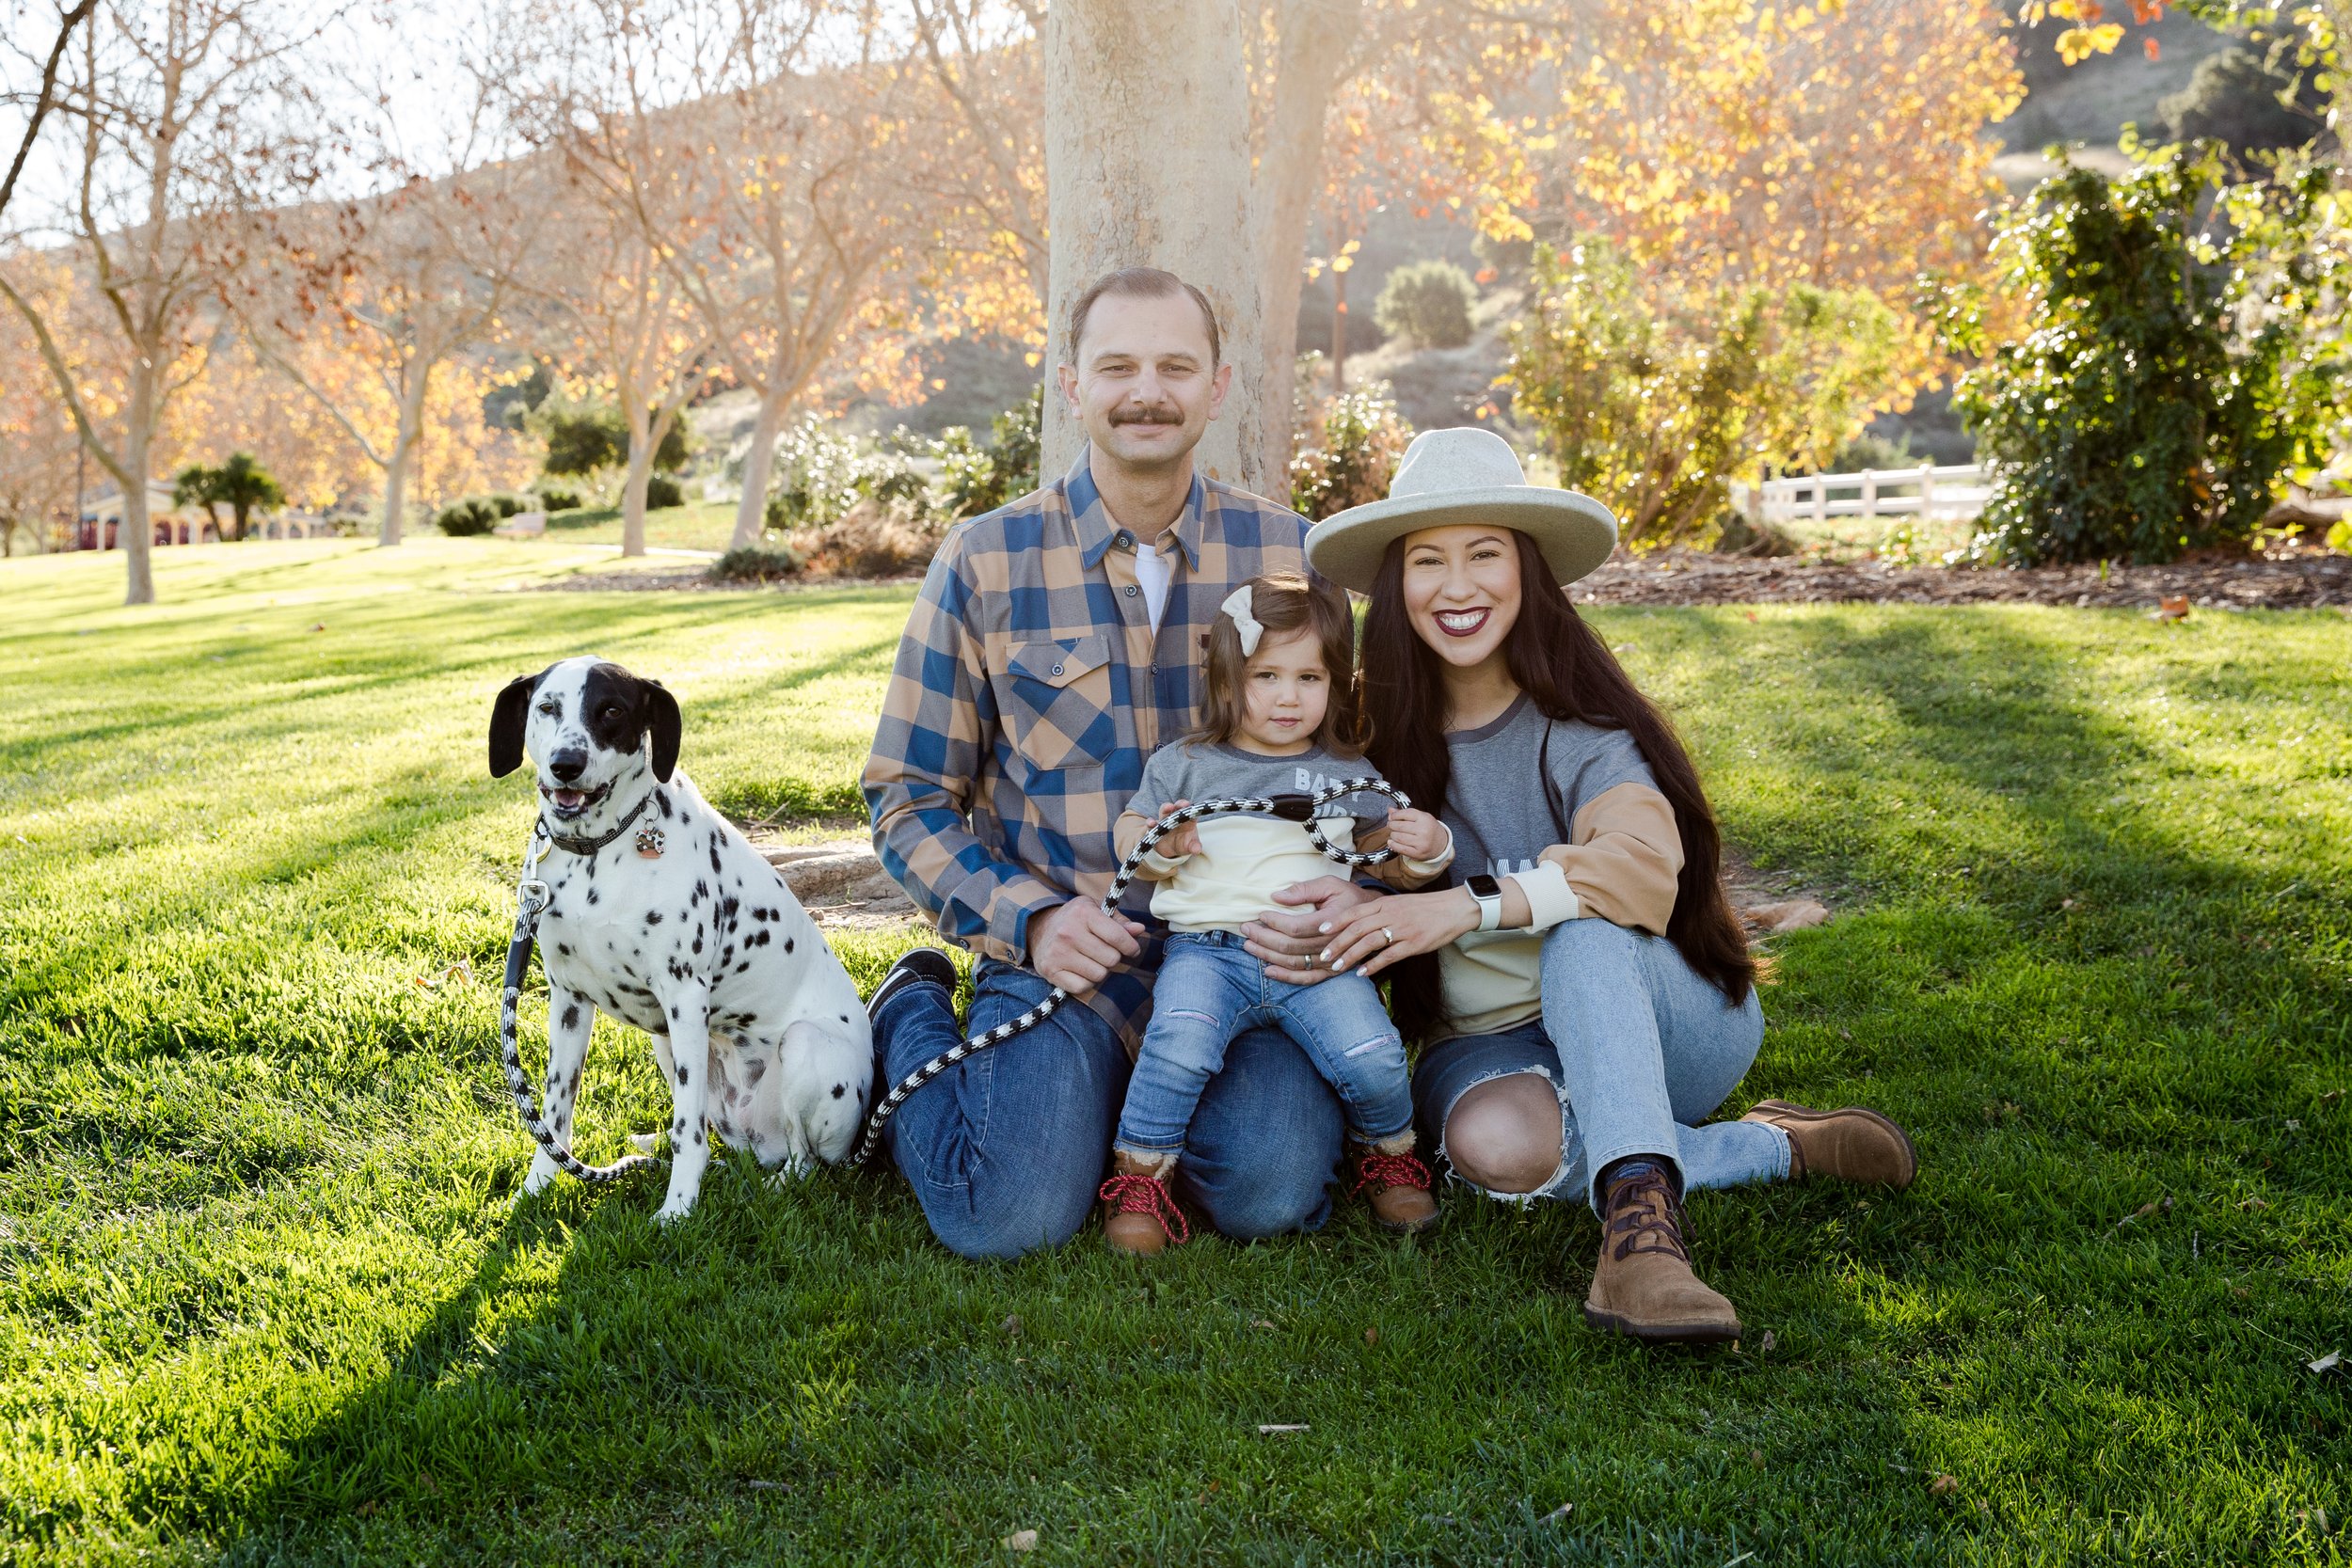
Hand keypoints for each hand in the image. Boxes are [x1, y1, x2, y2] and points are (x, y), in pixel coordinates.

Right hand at [1028, 897, 1144, 993]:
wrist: (1039, 929)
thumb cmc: (1076, 920)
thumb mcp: (1097, 911)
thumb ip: (1120, 922)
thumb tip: (1139, 930)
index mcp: (1083, 912)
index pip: (1117, 936)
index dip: (1131, 946)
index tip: (1132, 949)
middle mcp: (1068, 931)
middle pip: (1111, 959)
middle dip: (1113, 958)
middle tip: (1104, 952)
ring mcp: (1058, 952)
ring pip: (1099, 975)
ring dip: (1100, 970)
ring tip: (1091, 960)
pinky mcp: (1050, 970)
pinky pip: (1082, 986)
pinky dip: (1086, 982)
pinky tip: (1080, 970)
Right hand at [1150, 799, 1199, 858]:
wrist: (1171, 850)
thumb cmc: (1184, 843)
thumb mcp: (1190, 847)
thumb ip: (1194, 847)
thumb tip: (1197, 850)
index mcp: (1188, 820)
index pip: (1190, 811)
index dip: (1192, 808)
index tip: (1189, 805)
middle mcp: (1176, 817)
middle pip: (1178, 807)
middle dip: (1180, 804)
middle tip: (1183, 804)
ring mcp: (1164, 821)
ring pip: (1164, 811)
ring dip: (1165, 808)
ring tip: (1168, 807)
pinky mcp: (1154, 828)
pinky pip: (1151, 824)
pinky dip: (1150, 822)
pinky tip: (1151, 823)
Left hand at [1241, 876, 1377, 984]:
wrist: (1371, 919)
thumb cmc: (1348, 897)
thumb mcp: (1330, 885)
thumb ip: (1303, 889)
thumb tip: (1276, 896)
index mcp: (1332, 922)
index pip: (1295, 927)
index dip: (1274, 922)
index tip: (1260, 913)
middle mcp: (1331, 945)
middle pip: (1290, 946)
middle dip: (1263, 938)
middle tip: (1246, 929)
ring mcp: (1331, 961)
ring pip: (1293, 963)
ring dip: (1268, 955)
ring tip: (1249, 946)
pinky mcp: (1330, 971)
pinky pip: (1306, 978)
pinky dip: (1286, 977)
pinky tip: (1268, 971)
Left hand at [1317, 887, 1479, 977]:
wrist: (1454, 909)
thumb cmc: (1424, 908)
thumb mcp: (1399, 903)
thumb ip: (1379, 911)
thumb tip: (1357, 924)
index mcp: (1385, 903)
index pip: (1355, 911)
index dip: (1336, 921)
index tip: (1320, 931)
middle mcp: (1391, 914)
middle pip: (1357, 929)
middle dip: (1337, 943)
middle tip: (1323, 956)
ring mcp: (1403, 929)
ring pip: (1370, 942)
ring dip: (1351, 955)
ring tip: (1337, 967)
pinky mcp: (1414, 944)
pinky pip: (1389, 956)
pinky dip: (1373, 965)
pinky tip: (1362, 973)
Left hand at [1383, 807, 1445, 863]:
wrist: (1441, 844)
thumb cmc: (1429, 829)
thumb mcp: (1421, 817)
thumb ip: (1405, 813)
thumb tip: (1390, 810)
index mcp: (1425, 819)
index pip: (1405, 814)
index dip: (1395, 815)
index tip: (1391, 816)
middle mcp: (1424, 830)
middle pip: (1400, 826)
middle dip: (1392, 825)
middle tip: (1390, 825)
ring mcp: (1421, 843)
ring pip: (1398, 837)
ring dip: (1392, 835)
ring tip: (1393, 833)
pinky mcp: (1418, 853)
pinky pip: (1400, 849)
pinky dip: (1393, 845)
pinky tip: (1391, 842)